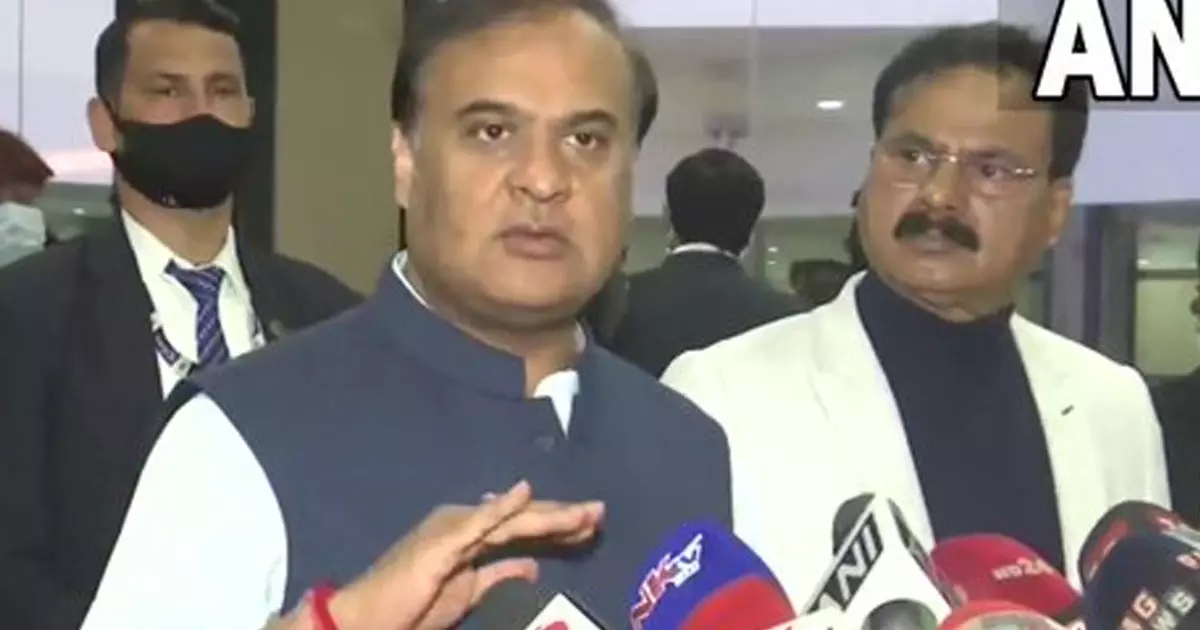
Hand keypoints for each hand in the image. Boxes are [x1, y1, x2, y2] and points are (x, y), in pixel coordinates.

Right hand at [330, 480, 603, 629]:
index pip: (524, 526)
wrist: (369, 618)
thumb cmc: (413, 607)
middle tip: (601, 512)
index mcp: (472, 535)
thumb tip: (533, 567)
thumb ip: (501, 575)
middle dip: (564, 516)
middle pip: (524, 518)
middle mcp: (466, 523)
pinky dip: (503, 506)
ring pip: (512, 519)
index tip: (591, 527)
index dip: (559, 524)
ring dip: (550, 514)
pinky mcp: (444, 541)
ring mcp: (455, 528)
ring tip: (584, 511)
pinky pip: (479, 522)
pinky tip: (525, 493)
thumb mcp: (471, 592)